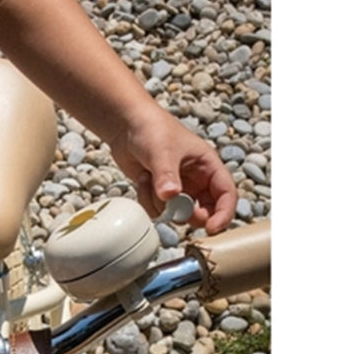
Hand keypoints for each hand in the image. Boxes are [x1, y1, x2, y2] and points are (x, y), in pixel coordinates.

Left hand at [107, 104, 237, 234]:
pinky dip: (147, 201)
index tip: (212, 228)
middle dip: (189, 215)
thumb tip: (170, 196)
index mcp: (207, 166)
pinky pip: (158, 211)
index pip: (226, 194)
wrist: (126, 125)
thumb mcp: (162, 151)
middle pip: (205, 211)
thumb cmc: (152, 128)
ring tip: (150, 180)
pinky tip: (142, 181)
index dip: (223, 213)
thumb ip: (166, 175)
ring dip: (161, 205)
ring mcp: (178, 188)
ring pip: (177, 214)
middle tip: (175, 212)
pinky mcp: (160, 194)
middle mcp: (196, 180)